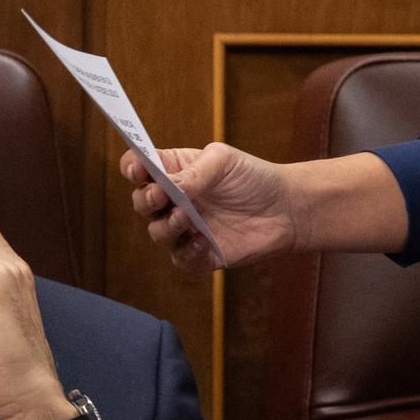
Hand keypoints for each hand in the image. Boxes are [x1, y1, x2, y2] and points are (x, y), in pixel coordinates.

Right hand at [122, 143, 295, 272]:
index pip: (139, 167)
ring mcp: (183, 229)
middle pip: (141, 202)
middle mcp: (173, 201)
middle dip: (146, 199)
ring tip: (185, 216)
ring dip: (167, 225)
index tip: (138, 168)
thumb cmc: (253, 179)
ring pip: (157, 232)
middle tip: (160, 195)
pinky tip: (204, 240)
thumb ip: (194, 171)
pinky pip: (181, 258)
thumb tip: (168, 186)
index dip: (133, 167)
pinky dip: (189, 250)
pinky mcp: (198, 254)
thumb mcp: (224, 161)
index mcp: (174, 171)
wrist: (286, 208)